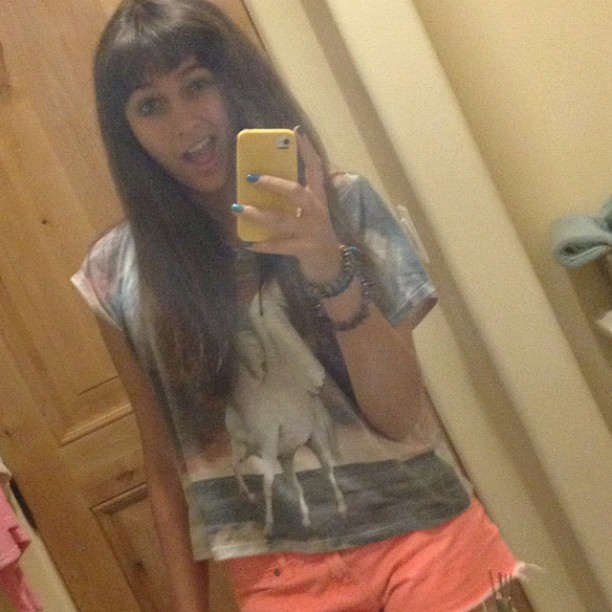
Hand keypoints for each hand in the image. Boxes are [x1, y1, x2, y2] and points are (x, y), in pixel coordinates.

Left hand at [231, 127, 341, 282]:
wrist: (331, 265)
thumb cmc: (314, 233)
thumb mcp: (309, 213)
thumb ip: (293, 200)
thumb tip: (261, 184)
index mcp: (318, 198)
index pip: (316, 169)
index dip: (307, 150)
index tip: (296, 132)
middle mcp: (316, 212)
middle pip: (295, 192)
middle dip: (273, 184)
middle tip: (251, 177)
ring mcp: (311, 231)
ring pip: (280, 220)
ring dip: (257, 214)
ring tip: (237, 208)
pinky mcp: (304, 249)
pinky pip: (280, 246)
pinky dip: (263, 245)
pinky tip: (248, 243)